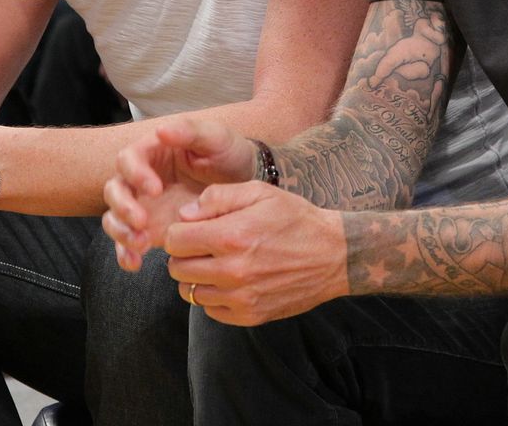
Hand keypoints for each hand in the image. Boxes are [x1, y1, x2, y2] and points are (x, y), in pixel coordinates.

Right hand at [102, 117, 256, 271]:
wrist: (244, 182)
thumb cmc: (228, 153)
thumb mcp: (216, 137)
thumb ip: (190, 131)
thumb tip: (161, 130)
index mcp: (153, 151)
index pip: (128, 159)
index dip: (136, 174)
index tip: (155, 189)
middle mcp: (141, 177)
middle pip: (115, 190)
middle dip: (123, 207)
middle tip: (142, 221)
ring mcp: (144, 204)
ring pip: (114, 217)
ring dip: (121, 232)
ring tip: (142, 244)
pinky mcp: (149, 228)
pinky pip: (127, 242)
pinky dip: (125, 253)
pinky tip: (136, 262)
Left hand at [164, 181, 347, 325]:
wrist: (333, 254)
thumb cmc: (295, 218)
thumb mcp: (260, 192)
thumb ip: (218, 197)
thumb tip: (186, 214)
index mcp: (232, 236)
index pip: (174, 240)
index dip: (180, 230)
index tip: (193, 227)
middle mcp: (232, 271)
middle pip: (177, 268)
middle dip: (184, 253)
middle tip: (204, 244)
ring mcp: (240, 297)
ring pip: (190, 291)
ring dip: (197, 276)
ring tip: (218, 261)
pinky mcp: (249, 315)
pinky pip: (210, 310)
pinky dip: (214, 295)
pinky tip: (231, 279)